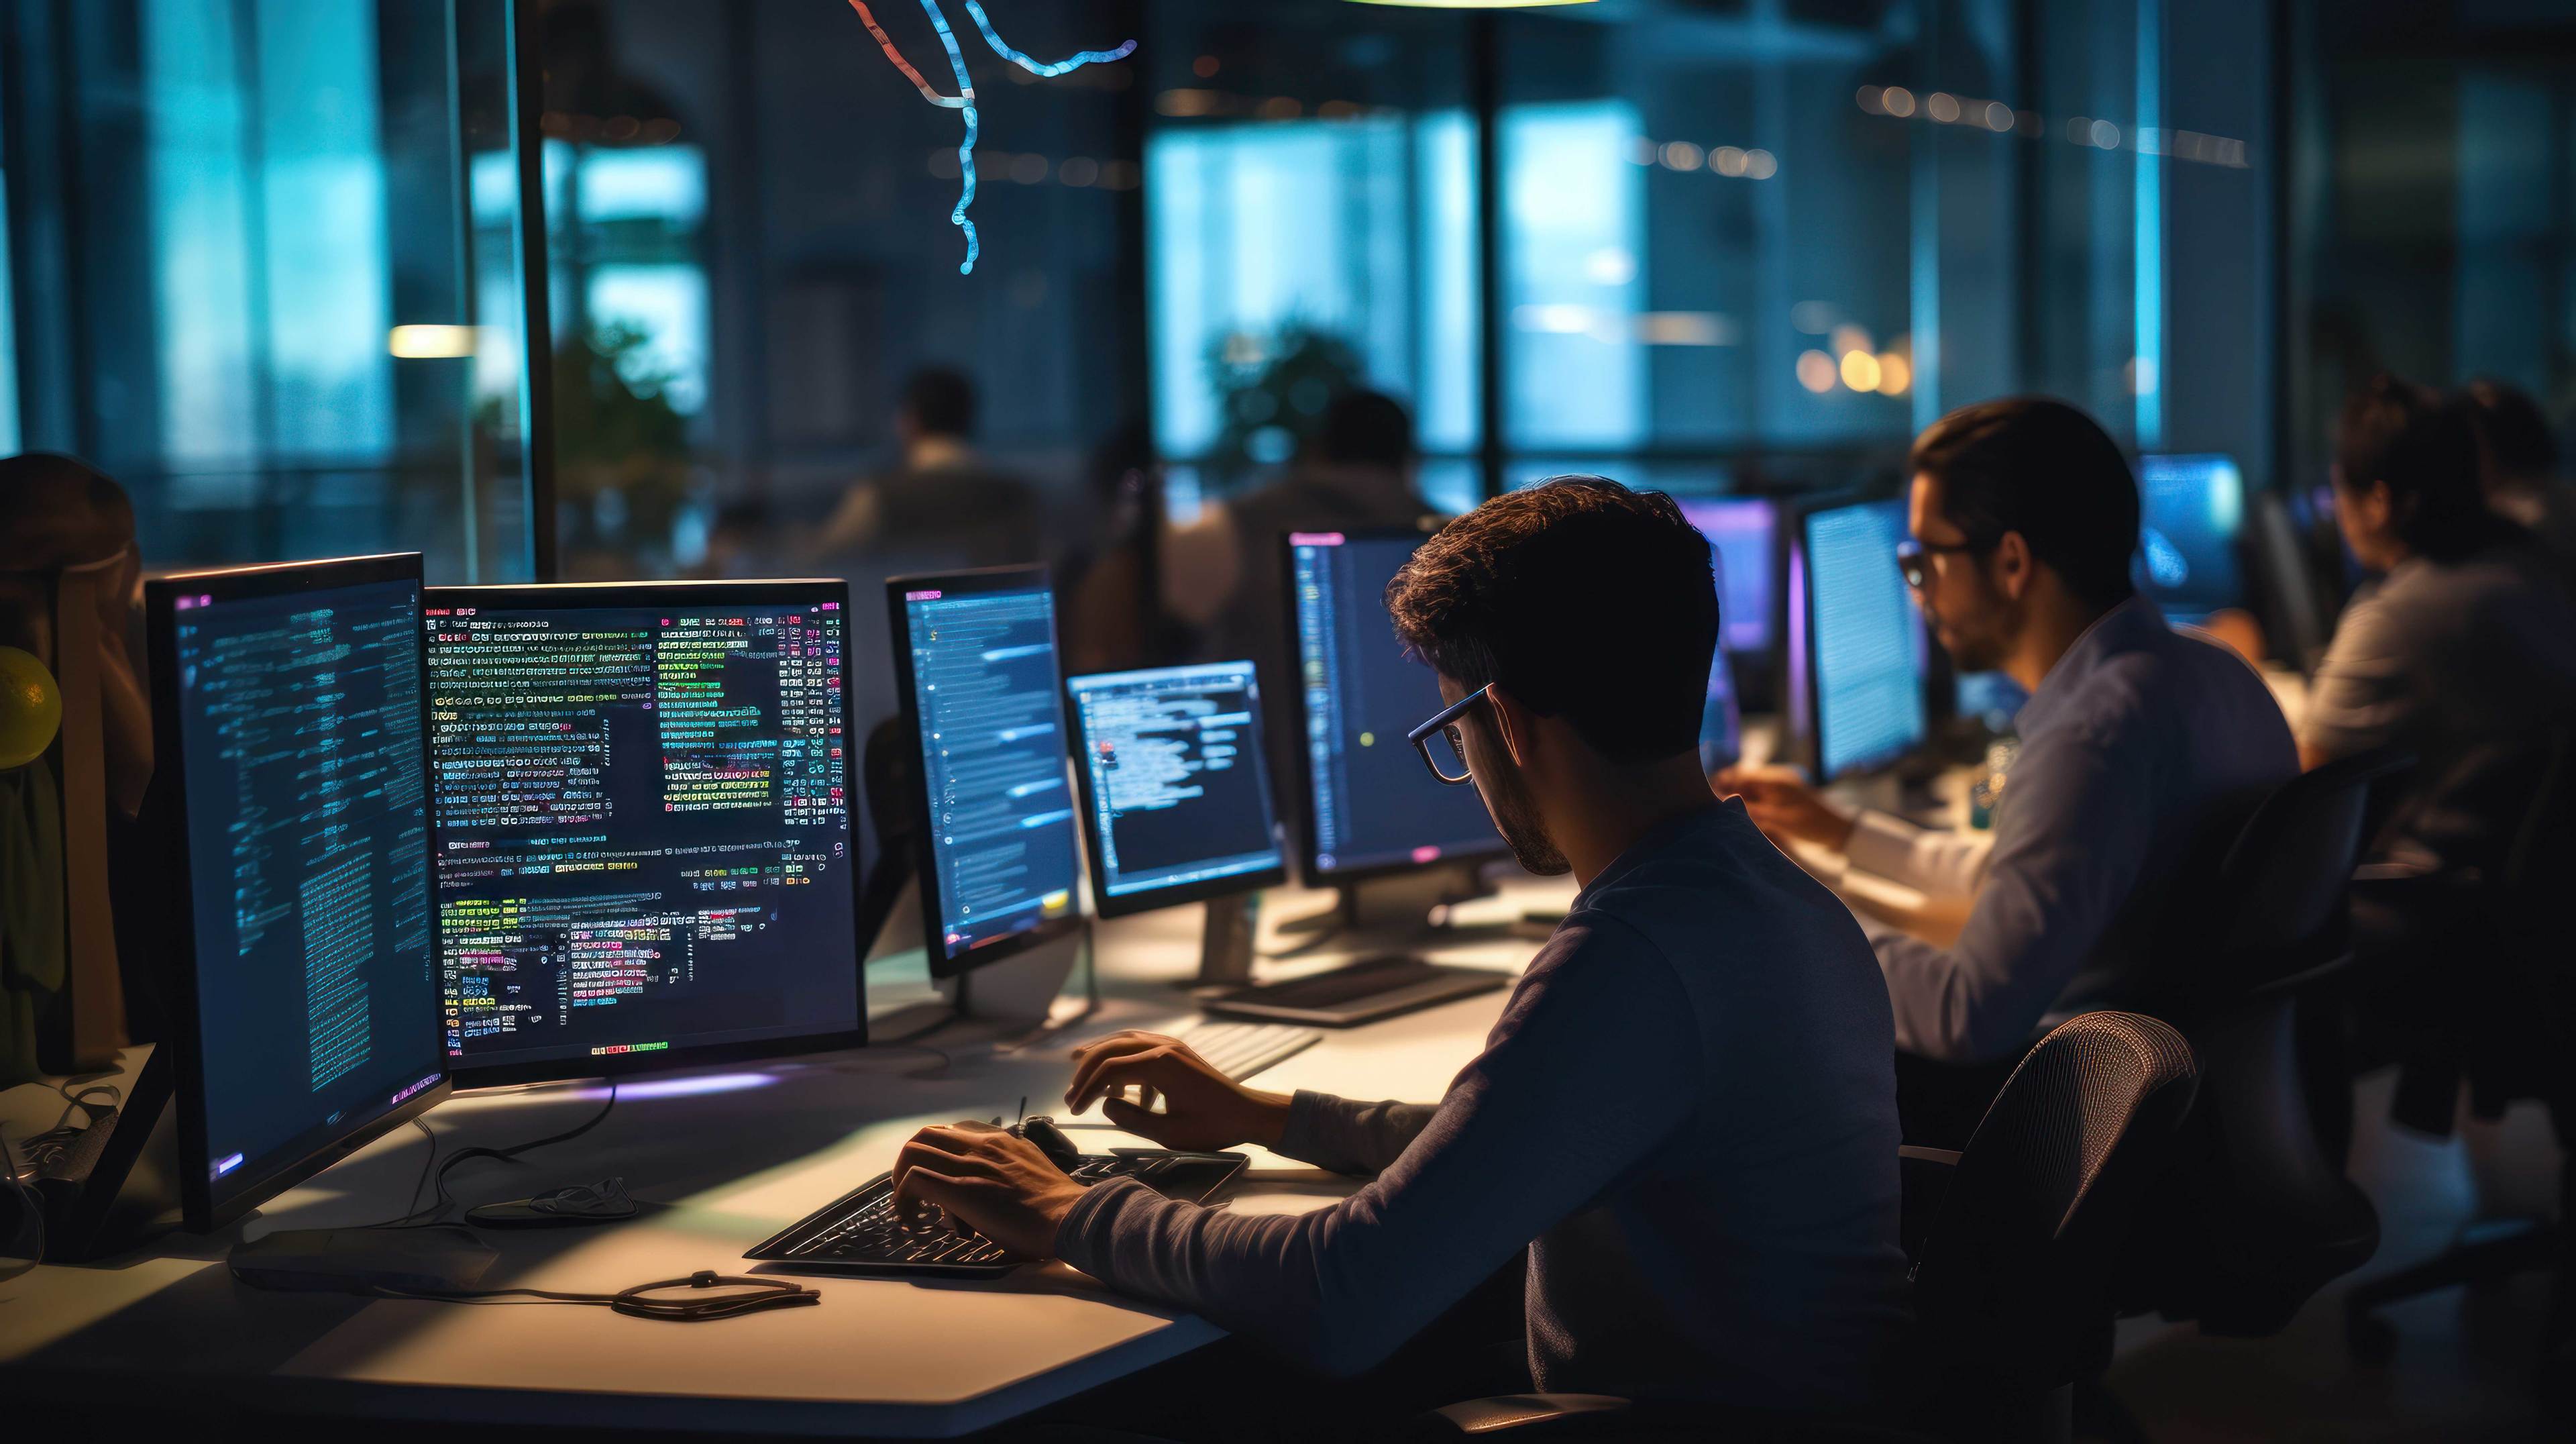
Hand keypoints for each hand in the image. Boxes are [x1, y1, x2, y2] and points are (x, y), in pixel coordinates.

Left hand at [888, 1120, 1087, 1257]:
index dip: (938, 1155)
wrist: (1069, 1217)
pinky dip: (903, 1198)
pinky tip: (911, 1220)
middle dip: (910, 1162)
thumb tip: (996, 1189)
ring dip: (902, 1179)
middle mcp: (982, 1145)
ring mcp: (970, 1165)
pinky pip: (915, 1179)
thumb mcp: (1032, 1172)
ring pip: (914, 1151)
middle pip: (927, 1135)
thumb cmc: (1057, 1206)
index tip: (938, 1179)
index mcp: (1001, 1141)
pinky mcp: (961, 1190)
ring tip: (909, 1206)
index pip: (954, 1131)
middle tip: (914, 1191)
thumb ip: (1011, 1170)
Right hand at [1063, 1031, 1290, 1151]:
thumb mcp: (1169, 1133)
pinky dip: (1123, 1062)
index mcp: (1160, 1063)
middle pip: (1111, 1048)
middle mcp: (1163, 1047)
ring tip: (1078, 1067)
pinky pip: (1140, 1048)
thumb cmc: (1214, 1126)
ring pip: (1124, 1042)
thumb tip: (1104, 1106)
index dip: (1086, 1089)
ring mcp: (1171, 1046)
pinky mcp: (1177, 1053)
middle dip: (1086, 1070)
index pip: (1109, 1069)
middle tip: (1071, 1093)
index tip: (1074, 1110)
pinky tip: (1121, 1091)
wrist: (1248, 1114)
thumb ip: (1132, 1120)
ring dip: (1101, 1057)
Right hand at [1714, 764, 1856, 849]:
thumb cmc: (1813, 825)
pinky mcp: (1780, 802)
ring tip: (1730, 822)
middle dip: (1728, 797)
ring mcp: (1778, 791)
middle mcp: (1774, 781)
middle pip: (1741, 784)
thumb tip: (1722, 804)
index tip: (1709, 800)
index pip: (1740, 774)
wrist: (1840, 832)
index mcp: (1775, 780)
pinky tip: (1747, 825)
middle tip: (1717, 815)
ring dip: (1739, 807)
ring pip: (1748, 795)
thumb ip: (1750, 811)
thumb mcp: (1780, 820)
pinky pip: (1758, 803)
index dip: (1722, 784)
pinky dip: (1750, 813)